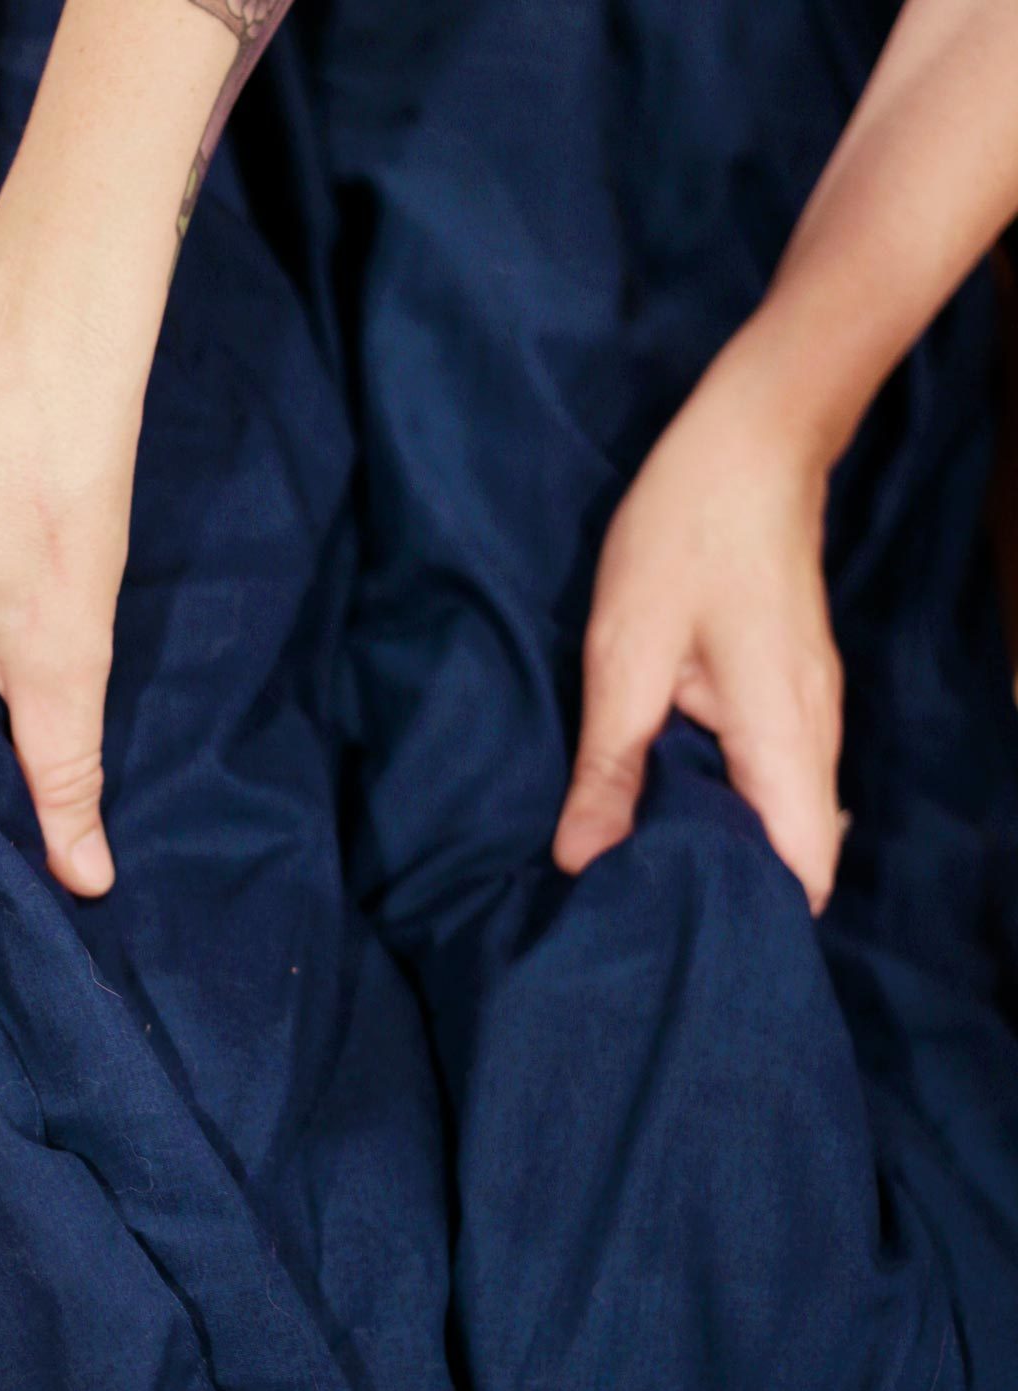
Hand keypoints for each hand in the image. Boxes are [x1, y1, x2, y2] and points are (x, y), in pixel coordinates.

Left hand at [552, 336, 846, 912]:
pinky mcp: (791, 692)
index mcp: (783, 735)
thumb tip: (580, 861)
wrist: (749, 442)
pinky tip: (663, 805)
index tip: (682, 944)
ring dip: (723, 847)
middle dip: (728, 892)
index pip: (800, 868)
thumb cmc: (685, 535)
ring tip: (641, 876)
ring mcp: (810, 712)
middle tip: (640, 919)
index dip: (753, 917)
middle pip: (796, 854)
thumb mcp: (625, 654)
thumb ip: (609, 765)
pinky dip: (726, 802)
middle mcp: (814, 735)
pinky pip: (772, 775)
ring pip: (784, 815)